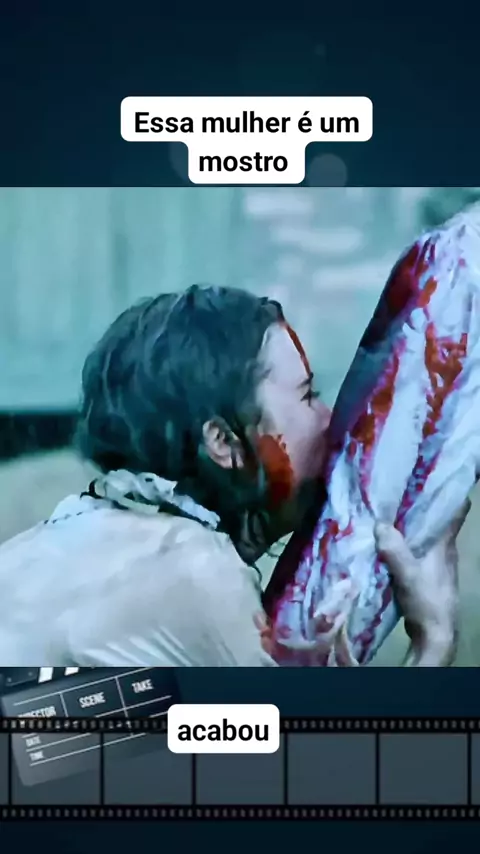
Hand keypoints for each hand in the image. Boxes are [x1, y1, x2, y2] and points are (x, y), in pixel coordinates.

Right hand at [374, 500, 470, 666]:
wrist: (434, 635)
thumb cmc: (428, 601)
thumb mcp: (409, 574)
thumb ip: (395, 550)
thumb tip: (380, 525)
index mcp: (445, 545)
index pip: (457, 512)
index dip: (449, 494)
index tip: (432, 478)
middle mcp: (444, 552)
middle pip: (436, 522)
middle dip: (420, 507)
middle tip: (397, 490)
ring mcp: (435, 565)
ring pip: (424, 538)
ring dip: (409, 528)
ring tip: (387, 513)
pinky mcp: (426, 577)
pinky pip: (414, 553)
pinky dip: (403, 546)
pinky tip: (385, 545)